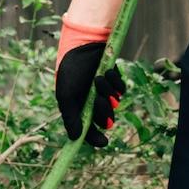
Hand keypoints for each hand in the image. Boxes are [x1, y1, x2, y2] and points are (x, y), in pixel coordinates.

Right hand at [55, 30, 124, 147]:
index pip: (89, 131)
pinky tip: (106, 72)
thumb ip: (71, 118)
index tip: (104, 142)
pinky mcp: (114, 81)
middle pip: (105, 120)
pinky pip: (121, 90)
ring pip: (114, 104)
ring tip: (98, 78)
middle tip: (98, 100)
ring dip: (108, 92)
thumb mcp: (66, 96)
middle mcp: (92, 103)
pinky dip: (115, 82)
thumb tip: (75, 138)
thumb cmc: (71, 70)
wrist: (83, 46)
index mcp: (79, 109)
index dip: (96, 138)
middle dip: (103, 111)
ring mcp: (104, 92)